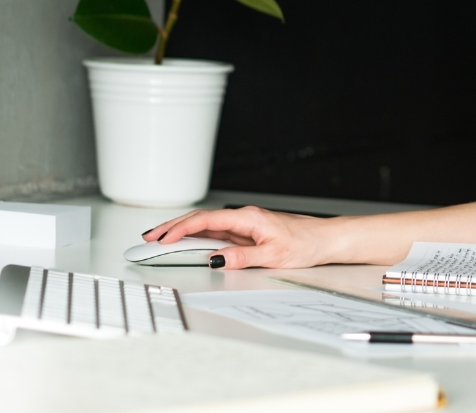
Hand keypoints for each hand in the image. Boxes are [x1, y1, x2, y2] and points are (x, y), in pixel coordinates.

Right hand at [141, 208, 337, 269]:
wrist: (325, 239)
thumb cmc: (305, 242)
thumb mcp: (273, 255)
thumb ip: (241, 257)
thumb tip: (215, 258)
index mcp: (248, 218)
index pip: (206, 220)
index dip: (181, 229)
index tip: (162, 238)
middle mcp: (244, 217)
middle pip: (201, 219)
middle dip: (173, 227)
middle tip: (149, 238)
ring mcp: (244, 224)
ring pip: (206, 224)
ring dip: (182, 231)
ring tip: (159, 238)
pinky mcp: (247, 231)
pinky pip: (216, 231)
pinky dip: (197, 235)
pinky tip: (186, 241)